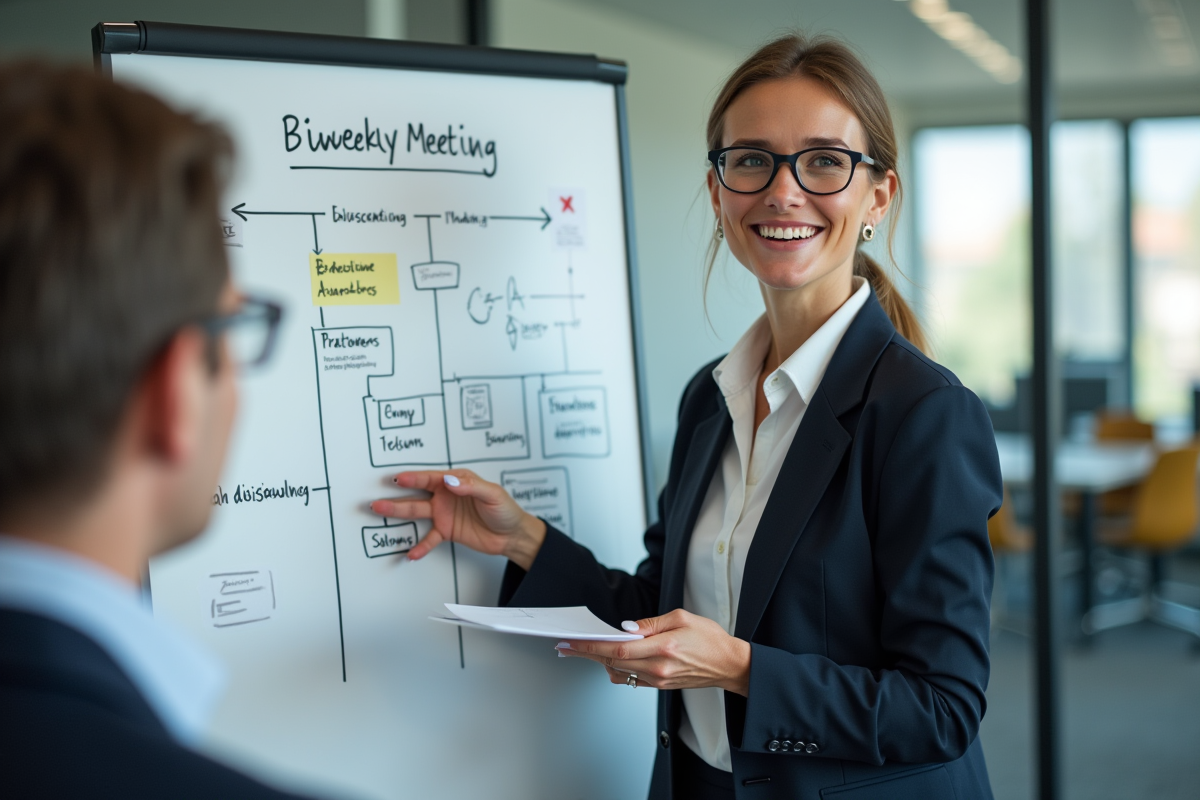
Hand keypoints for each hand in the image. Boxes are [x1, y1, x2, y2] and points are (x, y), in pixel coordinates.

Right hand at [370, 470, 545, 569]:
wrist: (513, 535)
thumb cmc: (505, 510)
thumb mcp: (492, 495)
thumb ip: (471, 487)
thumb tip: (450, 482)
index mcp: (457, 482)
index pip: (432, 478)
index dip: (415, 478)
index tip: (399, 479)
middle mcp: (447, 496)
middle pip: (418, 494)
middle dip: (397, 495)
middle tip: (378, 497)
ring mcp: (444, 513)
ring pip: (417, 512)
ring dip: (399, 513)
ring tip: (380, 511)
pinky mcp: (447, 531)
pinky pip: (429, 538)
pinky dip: (420, 546)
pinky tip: (411, 553)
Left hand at [556, 609, 751, 694]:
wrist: (729, 665)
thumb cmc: (710, 638)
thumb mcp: (681, 617)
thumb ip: (649, 623)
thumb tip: (624, 628)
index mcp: (663, 648)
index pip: (617, 648)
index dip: (591, 646)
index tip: (572, 641)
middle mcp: (658, 668)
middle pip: (612, 662)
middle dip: (586, 653)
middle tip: (565, 647)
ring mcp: (658, 680)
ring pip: (618, 672)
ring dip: (599, 662)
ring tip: (583, 650)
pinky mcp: (660, 686)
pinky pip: (630, 680)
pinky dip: (616, 670)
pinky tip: (608, 660)